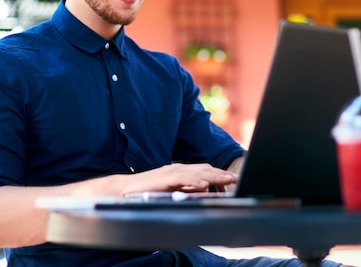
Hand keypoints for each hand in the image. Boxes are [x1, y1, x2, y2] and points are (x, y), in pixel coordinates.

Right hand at [124, 163, 238, 193]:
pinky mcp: (163, 178)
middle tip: (236, 179)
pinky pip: (181, 179)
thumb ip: (186, 189)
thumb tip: (204, 191)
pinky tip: (203, 184)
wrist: (124, 190)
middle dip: (221, 174)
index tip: (233, 179)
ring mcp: (171, 172)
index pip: (204, 170)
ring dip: (214, 176)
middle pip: (205, 169)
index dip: (219, 174)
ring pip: (197, 172)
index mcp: (181, 170)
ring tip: (227, 180)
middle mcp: (178, 168)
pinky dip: (193, 181)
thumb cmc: (147, 191)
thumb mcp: (171, 189)